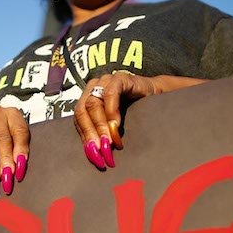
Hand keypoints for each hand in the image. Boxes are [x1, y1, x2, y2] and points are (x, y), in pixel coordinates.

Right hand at [0, 106, 29, 197]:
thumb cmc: (10, 132)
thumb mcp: (19, 135)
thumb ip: (21, 148)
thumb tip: (18, 171)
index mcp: (14, 115)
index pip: (19, 133)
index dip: (20, 152)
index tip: (19, 172)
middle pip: (2, 140)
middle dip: (4, 162)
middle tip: (6, 180)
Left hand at [74, 74, 208, 168]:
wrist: (154, 94)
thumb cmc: (133, 111)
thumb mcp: (112, 124)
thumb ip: (101, 133)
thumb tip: (94, 154)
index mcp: (86, 98)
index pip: (78, 118)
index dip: (84, 137)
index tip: (93, 154)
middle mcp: (92, 87)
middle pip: (82, 111)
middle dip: (90, 133)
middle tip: (100, 149)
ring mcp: (104, 81)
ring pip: (93, 103)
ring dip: (100, 125)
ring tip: (109, 141)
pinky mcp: (119, 78)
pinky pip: (111, 94)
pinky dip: (111, 111)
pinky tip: (116, 125)